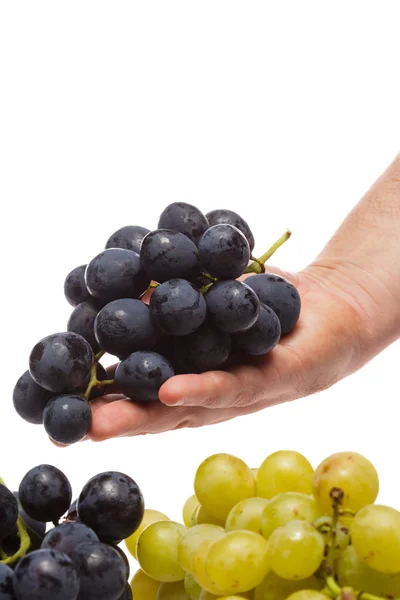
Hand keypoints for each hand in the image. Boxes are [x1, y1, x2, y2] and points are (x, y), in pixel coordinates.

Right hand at [87, 260, 373, 440]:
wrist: (336, 301)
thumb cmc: (267, 304)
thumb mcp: (212, 295)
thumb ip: (173, 299)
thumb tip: (130, 296)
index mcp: (193, 372)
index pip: (142, 390)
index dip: (102, 399)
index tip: (60, 405)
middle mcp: (211, 391)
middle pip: (157, 411)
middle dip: (112, 419)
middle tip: (69, 430)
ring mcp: (240, 391)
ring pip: (188, 410)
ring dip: (144, 417)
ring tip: (103, 423)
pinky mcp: (271, 381)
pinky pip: (234, 386)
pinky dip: (201, 389)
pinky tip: (170, 391)